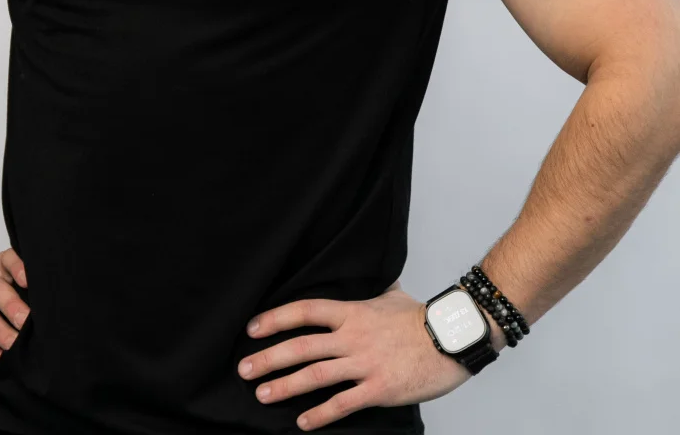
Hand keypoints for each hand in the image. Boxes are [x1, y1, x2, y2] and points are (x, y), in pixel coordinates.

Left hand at [238, 280, 472, 430]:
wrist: (451, 339)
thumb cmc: (421, 318)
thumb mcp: (391, 294)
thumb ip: (372, 289)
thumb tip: (368, 274)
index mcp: (352, 312)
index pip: (305, 311)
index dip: (276, 319)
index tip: (252, 328)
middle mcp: (352, 337)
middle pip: (301, 346)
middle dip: (269, 358)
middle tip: (244, 369)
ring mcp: (364, 363)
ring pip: (316, 376)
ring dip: (285, 386)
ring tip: (262, 394)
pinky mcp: (379, 388)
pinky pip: (343, 403)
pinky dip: (321, 414)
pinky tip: (303, 422)